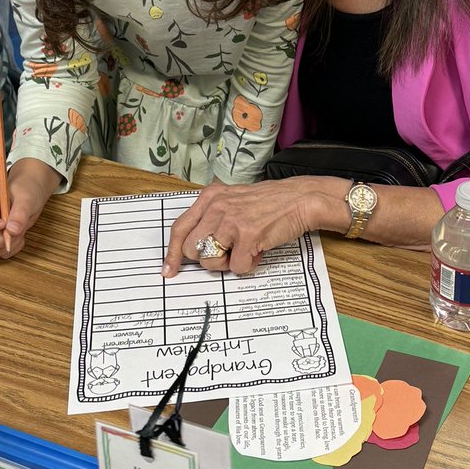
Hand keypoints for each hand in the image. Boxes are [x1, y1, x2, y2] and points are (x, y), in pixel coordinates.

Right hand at [0, 158, 59, 258]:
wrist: (33, 194)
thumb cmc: (26, 190)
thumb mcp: (26, 197)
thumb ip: (19, 212)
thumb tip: (12, 230)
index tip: (3, 224)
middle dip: (0, 241)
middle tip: (16, 231)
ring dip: (7, 247)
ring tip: (20, 234)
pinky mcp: (0, 240)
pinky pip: (1, 254)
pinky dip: (13, 250)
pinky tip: (21, 238)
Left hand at [162, 176, 348, 276]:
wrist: (300, 199)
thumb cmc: (268, 203)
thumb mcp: (233, 201)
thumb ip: (212, 218)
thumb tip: (194, 249)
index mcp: (210, 198)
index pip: (180, 228)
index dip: (172, 253)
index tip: (169, 270)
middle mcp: (216, 207)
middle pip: (192, 250)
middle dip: (209, 259)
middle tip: (229, 252)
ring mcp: (231, 221)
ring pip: (211, 262)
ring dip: (228, 264)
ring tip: (245, 249)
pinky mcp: (248, 235)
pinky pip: (237, 267)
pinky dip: (249, 266)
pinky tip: (259, 250)